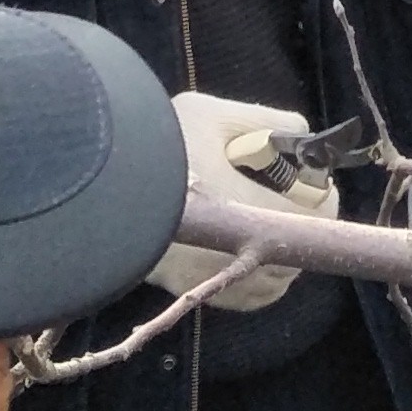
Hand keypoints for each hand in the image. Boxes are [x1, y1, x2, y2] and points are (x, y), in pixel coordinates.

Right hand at [146, 91, 336, 313]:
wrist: (90, 187)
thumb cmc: (153, 146)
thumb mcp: (209, 114)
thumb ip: (265, 122)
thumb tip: (300, 133)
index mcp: (249, 210)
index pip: (319, 214)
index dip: (321, 194)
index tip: (309, 177)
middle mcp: (235, 255)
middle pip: (297, 247)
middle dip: (297, 219)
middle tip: (279, 190)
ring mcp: (213, 279)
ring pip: (276, 278)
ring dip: (277, 250)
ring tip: (257, 216)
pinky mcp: (190, 291)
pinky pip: (246, 296)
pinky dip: (255, 278)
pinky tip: (239, 248)